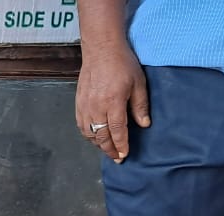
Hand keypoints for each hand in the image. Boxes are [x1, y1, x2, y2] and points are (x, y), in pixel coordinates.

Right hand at [76, 41, 150, 161]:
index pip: (117, 131)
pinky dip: (88, 135)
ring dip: (98, 144)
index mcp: (113, 102)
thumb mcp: (138, 83)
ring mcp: (86, 106)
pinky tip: (94, 137)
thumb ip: (140, 106)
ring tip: (106, 148)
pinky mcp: (79, 103)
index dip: (121, 145)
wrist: (101, 49)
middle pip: (102, 136)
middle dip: (109, 149)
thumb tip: (144, 124)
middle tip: (116, 157)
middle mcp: (97, 107)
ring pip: (89, 134)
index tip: (124, 154)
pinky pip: (81, 125)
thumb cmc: (122, 63)